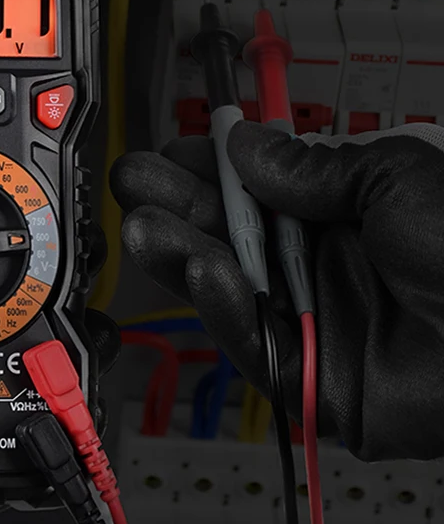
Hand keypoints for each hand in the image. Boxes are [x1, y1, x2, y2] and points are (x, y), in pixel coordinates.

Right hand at [110, 120, 443, 461]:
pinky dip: (225, 310)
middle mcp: (314, 267)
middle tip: (134, 183)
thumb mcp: (390, 178)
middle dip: (176, 208)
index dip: (209, 171)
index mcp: (333, 217)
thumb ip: (312, 166)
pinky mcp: (311, 379)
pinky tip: (203, 271)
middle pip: (227, 238)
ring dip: (181, 255)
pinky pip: (254, 345)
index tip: (175, 151)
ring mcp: (310, 320)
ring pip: (228, 291)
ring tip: (145, 227)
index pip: (253, 192)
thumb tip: (244, 144)